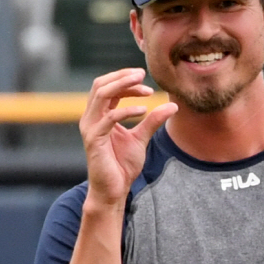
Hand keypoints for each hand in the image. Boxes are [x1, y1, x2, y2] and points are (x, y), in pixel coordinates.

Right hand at [79, 68, 177, 205]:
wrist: (113, 190)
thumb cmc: (122, 165)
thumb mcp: (141, 138)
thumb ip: (153, 121)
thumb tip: (172, 105)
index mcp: (99, 115)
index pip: (107, 87)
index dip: (124, 79)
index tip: (144, 77)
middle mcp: (90, 118)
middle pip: (101, 85)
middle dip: (122, 77)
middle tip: (142, 73)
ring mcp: (90, 128)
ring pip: (101, 95)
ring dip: (123, 87)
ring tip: (144, 88)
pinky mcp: (94, 140)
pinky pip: (109, 118)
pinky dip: (127, 111)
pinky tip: (144, 110)